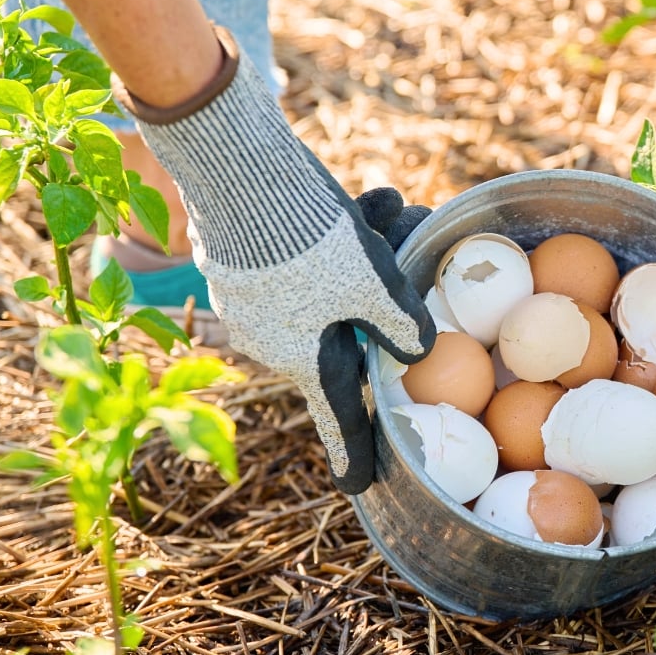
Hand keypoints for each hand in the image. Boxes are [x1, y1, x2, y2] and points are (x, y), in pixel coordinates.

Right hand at [114, 27, 436, 494]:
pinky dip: (349, 229)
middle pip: (349, 328)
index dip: (353, 451)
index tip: (360, 486)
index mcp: (301, 357)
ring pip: (338, 282)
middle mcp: (274, 335)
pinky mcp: (251, 256)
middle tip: (414, 247)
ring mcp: (259, 296)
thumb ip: (400, 326)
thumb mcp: (372, 285)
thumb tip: (419, 352)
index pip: (336, 415)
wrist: (235, 168)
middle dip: (387, 294)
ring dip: (373, 249)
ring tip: (399, 210)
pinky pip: (315, 253)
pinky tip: (377, 198)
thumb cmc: (309, 240)